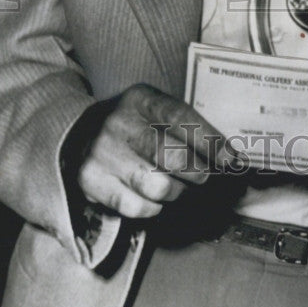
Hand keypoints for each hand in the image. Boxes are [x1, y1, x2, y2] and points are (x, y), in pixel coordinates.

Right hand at [69, 83, 234, 219]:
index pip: (183, 118)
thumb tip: (232, 157)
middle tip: (206, 177)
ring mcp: (104, 154)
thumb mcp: (154, 111)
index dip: (211, 141)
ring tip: (179, 187)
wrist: (74, 135)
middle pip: (174, 156)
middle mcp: (120, 124)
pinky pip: (138, 206)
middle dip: (200, 172)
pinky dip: (154, 207)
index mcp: (141, 99)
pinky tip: (153, 197)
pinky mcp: (92, 182)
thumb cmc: (132, 125)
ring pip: (159, 186)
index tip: (233, 160)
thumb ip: (189, 127)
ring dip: (179, 192)